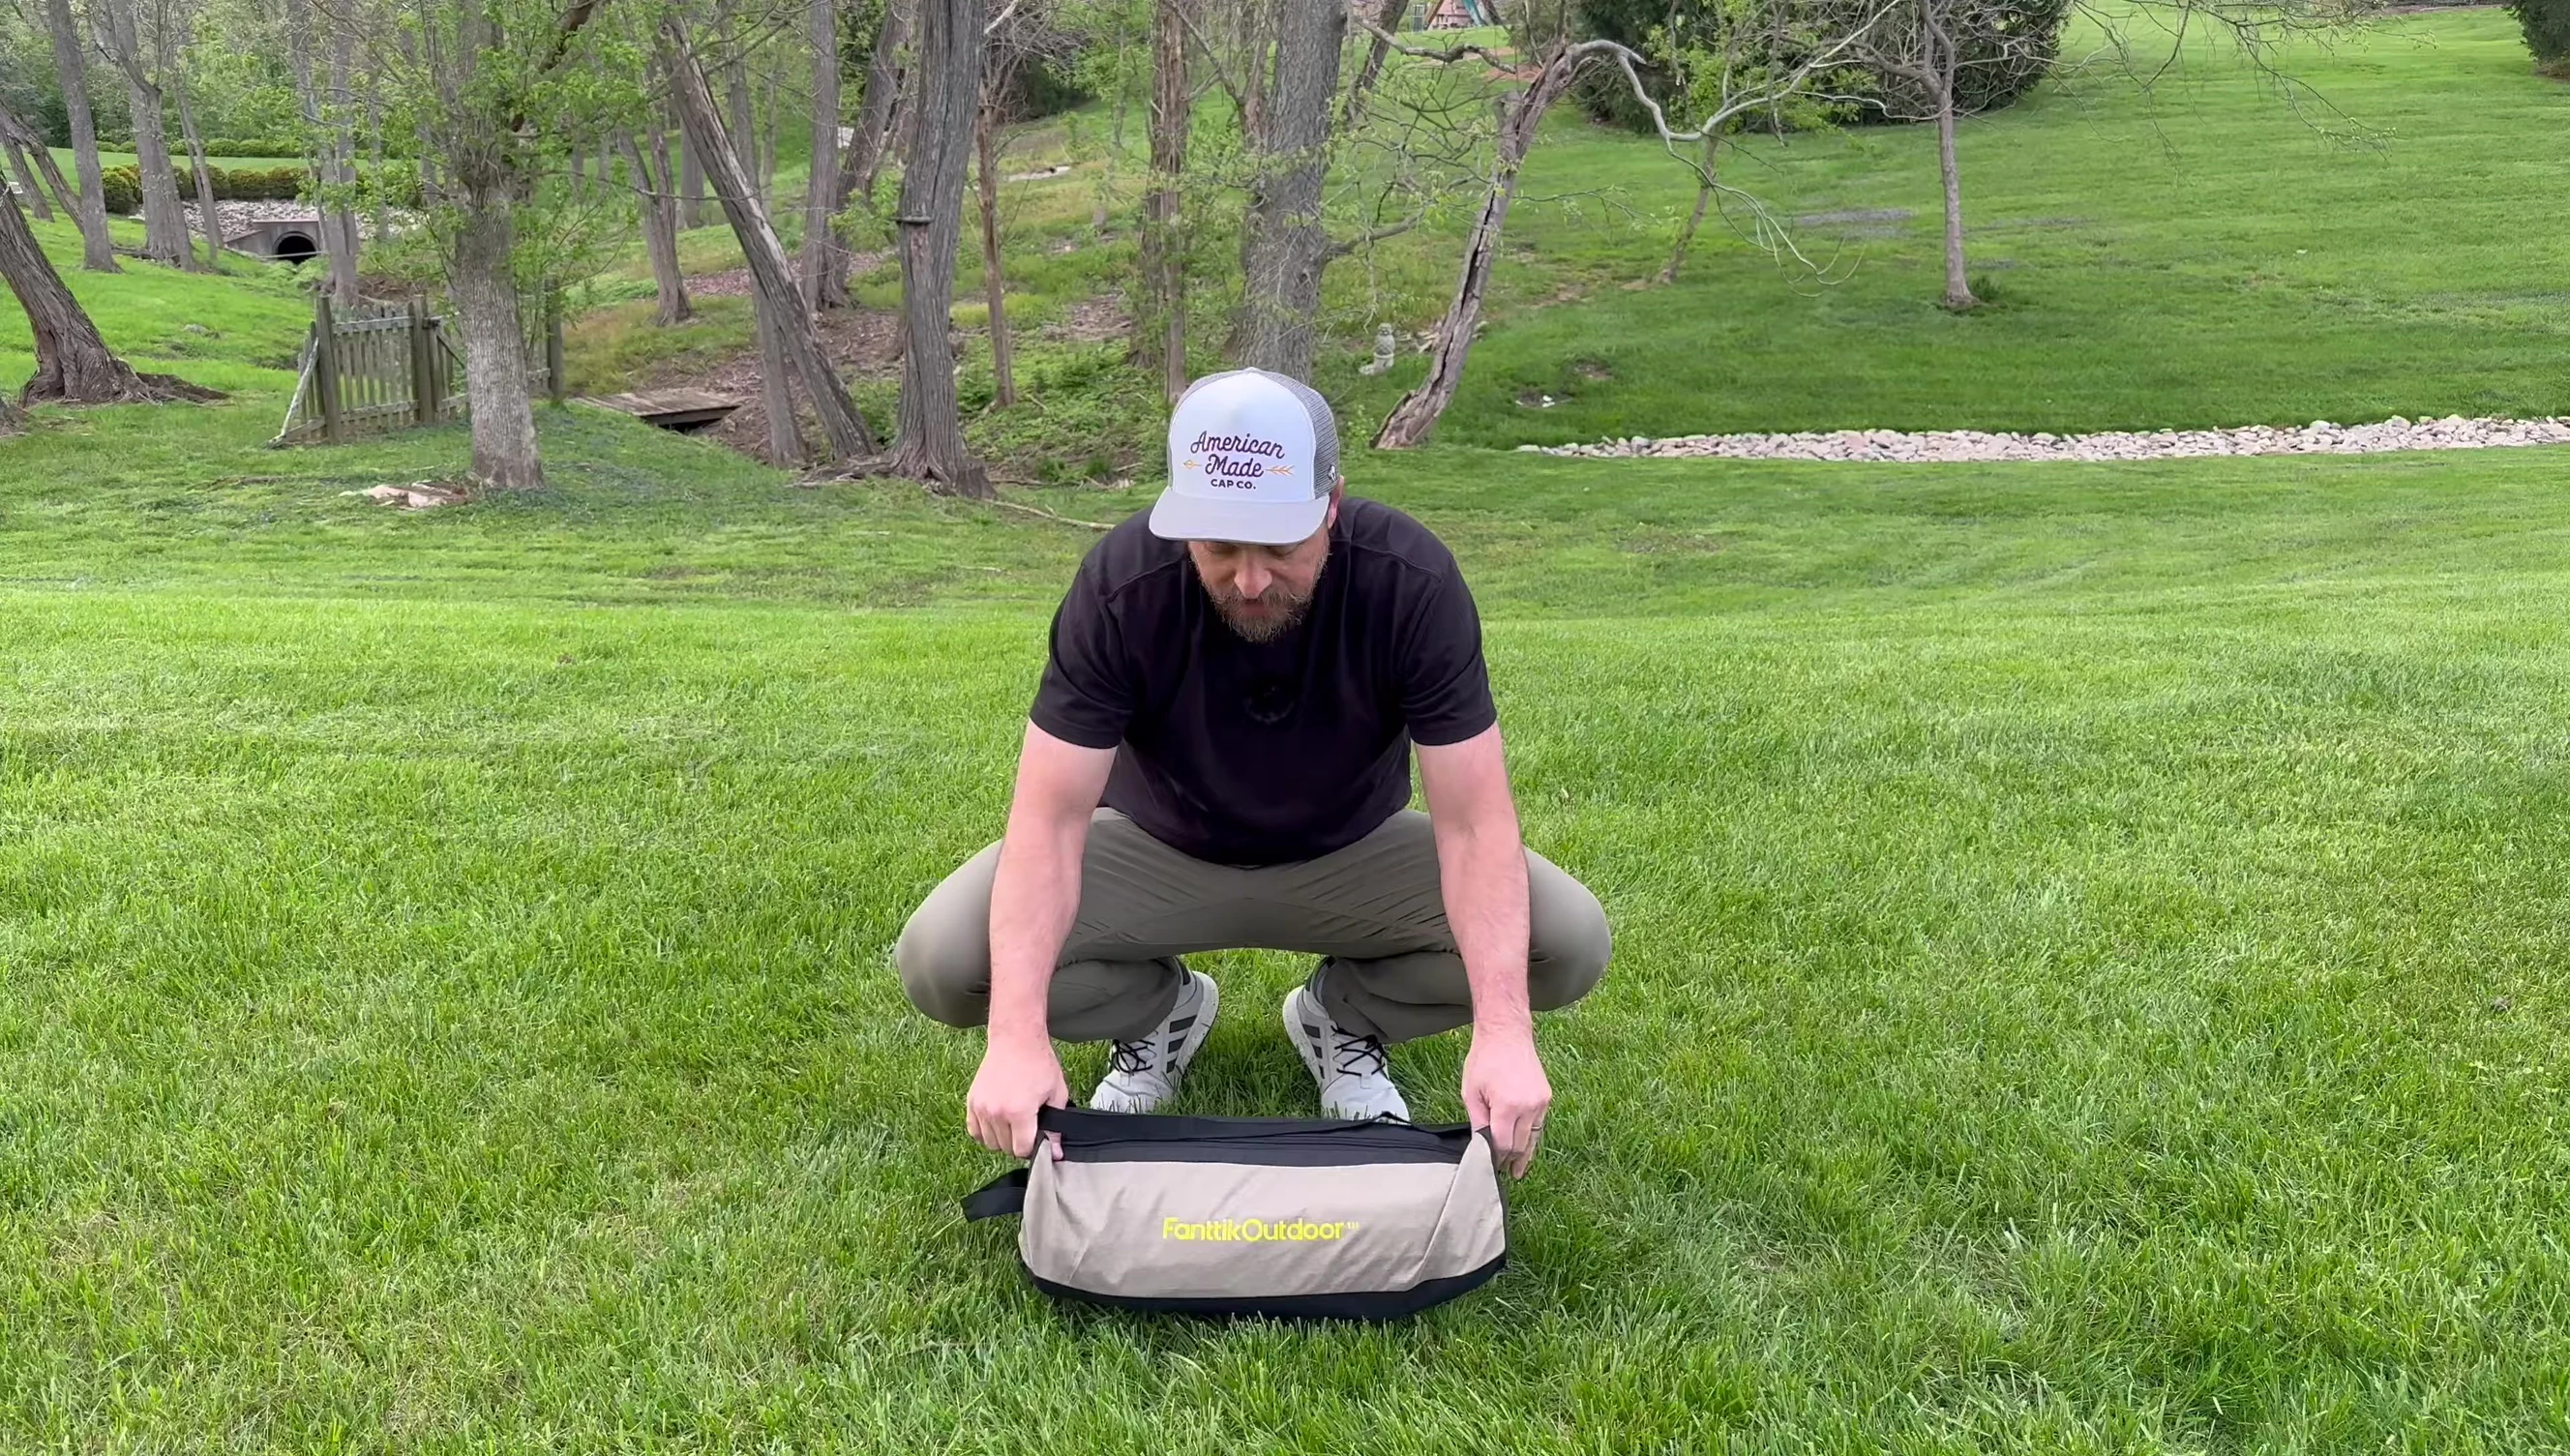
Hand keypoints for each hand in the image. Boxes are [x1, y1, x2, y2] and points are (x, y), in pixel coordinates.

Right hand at [967, 1034, 1069, 1159]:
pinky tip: (998, 1123)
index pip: (1022, 1150)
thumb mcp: (1057, 1094)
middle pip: (1006, 1148)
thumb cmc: (1039, 1064)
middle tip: (1028, 1127)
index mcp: (1019, 1112)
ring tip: (1014, 1123)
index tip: (1038, 1136)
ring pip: (989, 1143)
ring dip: (1002, 1139)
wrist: (1016, 1040)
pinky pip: (974, 1131)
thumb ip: (1056, 1128)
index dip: (1033, 1147)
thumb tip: (1055, 1155)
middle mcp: (997, 1113)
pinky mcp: (971, 1101)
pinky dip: (985, 1132)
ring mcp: (981, 1107)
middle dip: (1019, 1143)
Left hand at [1461, 1027, 1551, 1178]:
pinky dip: (1530, 1136)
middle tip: (1501, 1174)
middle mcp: (1529, 1107)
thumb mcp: (1471, 1093)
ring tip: (1517, 1171)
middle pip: (1520, 1145)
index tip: (1489, 1169)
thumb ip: (1478, 1123)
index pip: (1503, 1145)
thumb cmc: (1484, 1061)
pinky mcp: (1546, 1098)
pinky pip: (1538, 1124)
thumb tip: (1481, 1147)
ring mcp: (1541, 1102)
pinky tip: (1524, 1148)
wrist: (1506, 1035)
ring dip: (1524, 1154)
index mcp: (1508, 1106)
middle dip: (1509, 1160)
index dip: (1496, 1160)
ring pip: (1533, 1138)